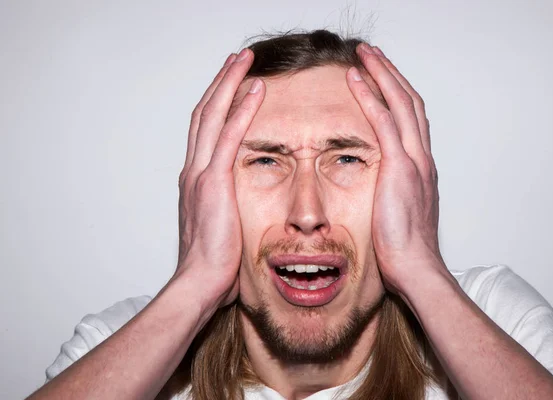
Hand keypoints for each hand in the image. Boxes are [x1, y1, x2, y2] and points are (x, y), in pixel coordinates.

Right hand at [176, 49, 264, 306]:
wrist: (200, 282)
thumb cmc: (214, 263)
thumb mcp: (220, 228)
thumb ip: (227, 209)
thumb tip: (241, 208)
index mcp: (197, 180)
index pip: (205, 131)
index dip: (217, 104)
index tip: (231, 85)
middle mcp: (194, 170)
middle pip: (205, 113)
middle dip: (221, 83)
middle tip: (237, 60)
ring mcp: (202, 174)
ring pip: (213, 116)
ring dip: (230, 84)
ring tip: (245, 61)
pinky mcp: (214, 182)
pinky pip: (230, 136)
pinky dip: (242, 110)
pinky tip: (255, 90)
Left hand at [346, 43, 444, 295]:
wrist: (416, 268)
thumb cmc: (405, 249)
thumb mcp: (401, 215)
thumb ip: (394, 196)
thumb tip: (382, 194)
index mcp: (421, 168)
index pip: (411, 120)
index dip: (398, 95)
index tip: (382, 79)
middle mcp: (422, 158)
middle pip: (410, 102)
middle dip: (391, 74)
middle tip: (373, 55)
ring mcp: (414, 161)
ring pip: (400, 103)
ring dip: (382, 74)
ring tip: (365, 55)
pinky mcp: (400, 168)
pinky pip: (384, 121)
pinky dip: (371, 96)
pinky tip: (356, 80)